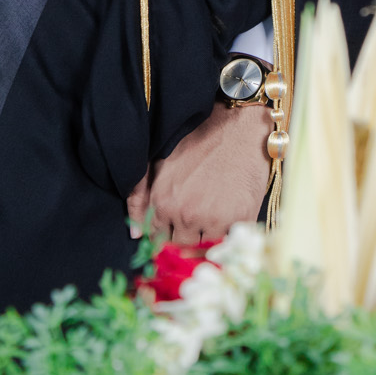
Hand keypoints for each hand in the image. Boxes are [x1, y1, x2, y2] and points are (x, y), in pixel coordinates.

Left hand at [127, 102, 273, 248]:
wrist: (238, 124)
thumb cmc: (199, 139)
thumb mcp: (160, 162)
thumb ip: (140, 196)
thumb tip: (135, 234)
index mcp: (163, 202)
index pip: (159, 239)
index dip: (168, 237)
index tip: (178, 232)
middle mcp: (185, 214)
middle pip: (181, 248)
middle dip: (187, 241)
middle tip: (198, 228)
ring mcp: (214, 218)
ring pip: (205, 250)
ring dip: (207, 242)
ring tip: (213, 225)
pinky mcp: (240, 218)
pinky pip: (230, 244)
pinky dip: (228, 239)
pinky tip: (229, 224)